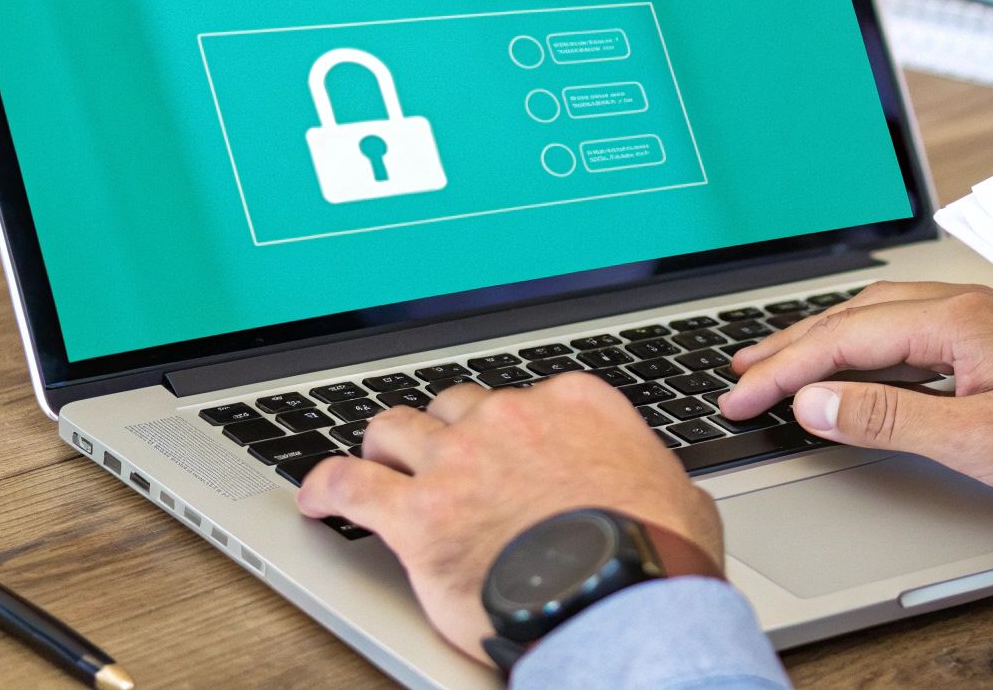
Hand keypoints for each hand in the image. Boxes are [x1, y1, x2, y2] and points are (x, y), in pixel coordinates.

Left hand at [296, 373, 721, 661]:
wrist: (619, 594)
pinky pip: (349, 484)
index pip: (527, 397)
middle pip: (457, 405)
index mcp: (574, 404)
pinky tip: (316, 497)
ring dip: (384, 446)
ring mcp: (458, 460)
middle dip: (446, 429)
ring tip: (375, 461)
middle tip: (441, 457)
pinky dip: (326, 487)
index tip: (504, 445)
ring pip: (395, 428)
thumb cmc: (656, 550)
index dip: (509, 425)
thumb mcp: (676, 493)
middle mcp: (510, 418)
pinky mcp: (416, 513)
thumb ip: (648, 472)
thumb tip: (659, 488)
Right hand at [719, 282, 992, 501]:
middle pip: (852, 317)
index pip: (840, 340)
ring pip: (880, 317)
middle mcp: (963, 306)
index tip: (738, 396)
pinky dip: (864, 341)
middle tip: (738, 373)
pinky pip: (908, 325)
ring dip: (824, 338)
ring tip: (781, 361)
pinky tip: (858, 360)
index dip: (781, 369)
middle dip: (788, 344)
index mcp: (952, 322)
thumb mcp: (977, 439)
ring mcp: (981, 315)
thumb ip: (889, 417)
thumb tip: (816, 401)